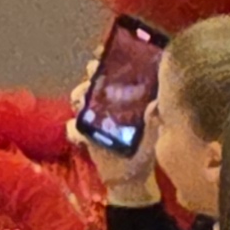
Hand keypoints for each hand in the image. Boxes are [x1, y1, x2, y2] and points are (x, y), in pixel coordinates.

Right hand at [71, 53, 158, 203]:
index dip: (108, 58)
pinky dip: (75, 130)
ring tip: (84, 100)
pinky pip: (72, 127)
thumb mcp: (152, 135)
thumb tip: (156, 105)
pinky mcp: (84, 134)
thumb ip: (153, 121)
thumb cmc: (143, 151)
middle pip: (94, 80)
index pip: (115, 71)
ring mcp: (93, 117)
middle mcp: (107, 102)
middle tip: (93, 71)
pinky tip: (83, 137)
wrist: (129, 178)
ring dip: (80, 96)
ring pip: (79, 98)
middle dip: (92, 73)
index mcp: (124, 97)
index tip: (105, 50)